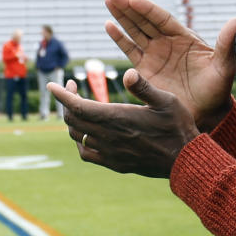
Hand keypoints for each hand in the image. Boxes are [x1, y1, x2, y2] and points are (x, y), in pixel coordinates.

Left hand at [47, 69, 199, 177]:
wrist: (184, 160)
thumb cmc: (177, 126)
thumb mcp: (166, 100)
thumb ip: (144, 86)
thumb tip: (127, 72)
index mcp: (117, 118)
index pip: (77, 106)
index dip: (61, 95)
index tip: (52, 85)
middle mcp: (108, 137)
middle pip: (72, 120)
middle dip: (66, 102)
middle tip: (72, 87)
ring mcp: (109, 153)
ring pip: (77, 136)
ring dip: (72, 120)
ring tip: (78, 107)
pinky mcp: (114, 163)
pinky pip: (86, 153)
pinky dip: (80, 141)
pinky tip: (86, 133)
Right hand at [104, 0, 235, 131]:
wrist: (206, 114)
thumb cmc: (219, 90)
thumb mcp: (225, 66)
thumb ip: (227, 44)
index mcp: (184, 38)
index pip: (163, 19)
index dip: (148, 9)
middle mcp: (167, 43)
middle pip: (145, 20)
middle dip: (129, 7)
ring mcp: (155, 55)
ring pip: (135, 32)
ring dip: (121, 17)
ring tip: (108, 1)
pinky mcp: (145, 71)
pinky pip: (130, 51)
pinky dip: (119, 38)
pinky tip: (109, 25)